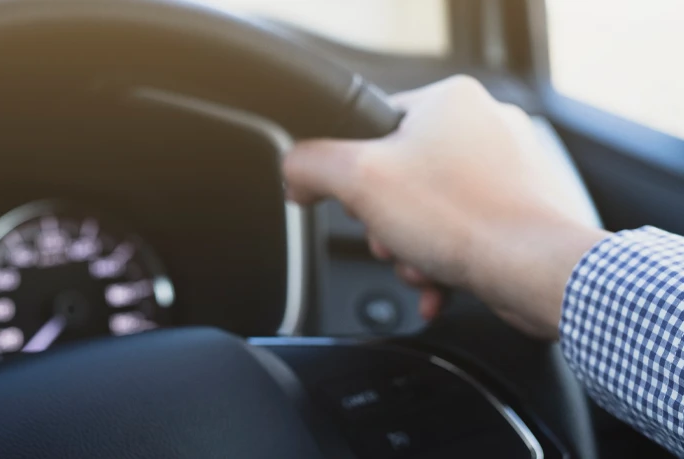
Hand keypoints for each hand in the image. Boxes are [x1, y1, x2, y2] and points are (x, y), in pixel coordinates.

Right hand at [284, 75, 609, 338]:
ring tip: (423, 263)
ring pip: (428, 212)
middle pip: (398, 177)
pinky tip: (439, 283)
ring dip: (413, 249)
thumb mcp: (358, 180)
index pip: (372, 127)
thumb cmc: (465, 220)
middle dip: (387, 223)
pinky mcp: (523, 212)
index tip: (353, 201)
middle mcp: (485, 125)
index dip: (352, 171)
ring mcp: (510, 169)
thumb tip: (295, 173)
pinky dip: (443, 263)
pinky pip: (461, 235)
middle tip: (393, 238)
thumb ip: (310, 165)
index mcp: (449, 100)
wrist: (539, 272)